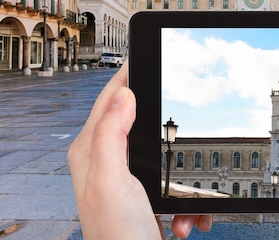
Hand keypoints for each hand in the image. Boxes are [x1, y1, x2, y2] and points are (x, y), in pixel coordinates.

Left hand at [68, 64, 211, 238]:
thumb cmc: (118, 236)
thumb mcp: (112, 180)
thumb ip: (112, 135)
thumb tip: (123, 95)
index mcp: (91, 151)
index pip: (108, 99)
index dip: (127, 76)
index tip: (146, 57)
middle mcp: (106, 161)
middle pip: (141, 122)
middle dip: (168, 132)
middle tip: (184, 129)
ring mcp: (128, 178)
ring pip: (165, 153)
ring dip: (182, 177)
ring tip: (183, 201)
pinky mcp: (147, 195)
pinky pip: (175, 183)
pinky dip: (187, 202)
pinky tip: (185, 218)